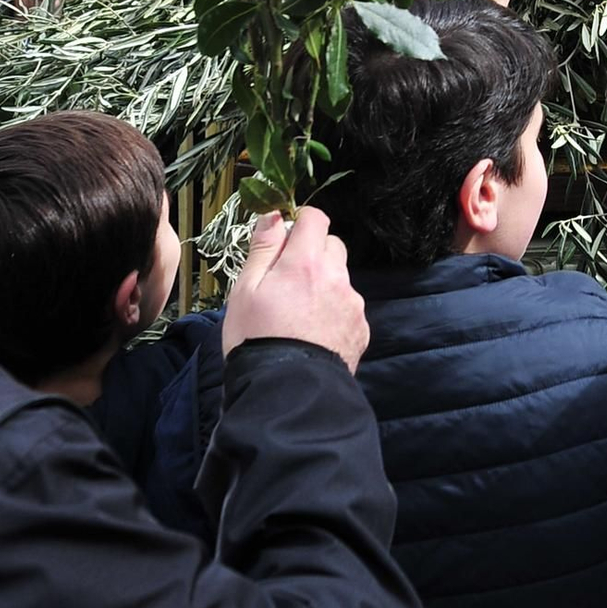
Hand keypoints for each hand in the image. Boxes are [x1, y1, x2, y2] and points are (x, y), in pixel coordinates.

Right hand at [223, 207, 368, 372]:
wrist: (285, 392)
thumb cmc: (256, 338)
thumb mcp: (245, 290)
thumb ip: (262, 248)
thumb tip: (273, 215)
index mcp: (306, 262)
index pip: (315, 218)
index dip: (300, 223)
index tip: (285, 240)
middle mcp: (336, 277)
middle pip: (332, 247)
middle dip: (312, 254)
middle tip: (287, 281)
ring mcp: (353, 304)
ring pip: (340, 279)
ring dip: (324, 286)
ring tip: (298, 316)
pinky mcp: (361, 330)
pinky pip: (348, 309)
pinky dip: (334, 314)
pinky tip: (314, 335)